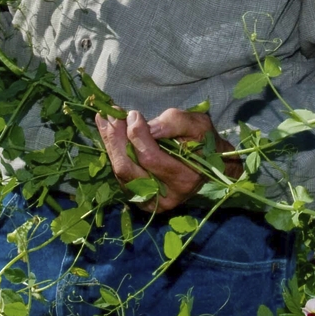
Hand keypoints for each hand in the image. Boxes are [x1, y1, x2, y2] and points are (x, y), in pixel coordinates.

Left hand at [95, 107, 240, 212]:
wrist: (208, 163)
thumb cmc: (202, 140)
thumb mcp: (197, 124)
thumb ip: (174, 123)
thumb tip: (147, 126)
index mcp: (184, 178)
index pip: (150, 158)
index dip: (137, 134)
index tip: (133, 113)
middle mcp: (167, 196)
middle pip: (128, 168)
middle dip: (116, 139)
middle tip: (112, 115)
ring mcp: (152, 201)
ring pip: (120, 173)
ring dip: (110, 144)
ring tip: (106, 120)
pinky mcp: (141, 199)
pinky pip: (120, 176)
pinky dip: (112, 153)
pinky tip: (108, 132)